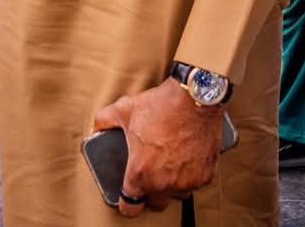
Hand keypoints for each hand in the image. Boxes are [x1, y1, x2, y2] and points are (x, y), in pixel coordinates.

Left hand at [91, 78, 223, 216]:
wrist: (194, 98)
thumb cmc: (161, 105)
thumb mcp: (124, 109)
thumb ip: (105, 121)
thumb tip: (98, 127)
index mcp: (139, 172)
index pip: (130, 206)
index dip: (127, 202)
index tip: (129, 196)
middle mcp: (163, 182)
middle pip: (155, 203)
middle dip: (151, 192)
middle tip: (150, 174)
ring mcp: (186, 181)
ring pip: (177, 194)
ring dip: (172, 185)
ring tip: (169, 164)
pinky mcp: (205, 175)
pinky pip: (195, 183)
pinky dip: (191, 175)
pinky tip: (186, 158)